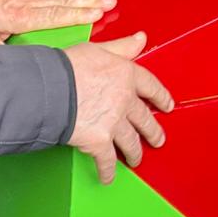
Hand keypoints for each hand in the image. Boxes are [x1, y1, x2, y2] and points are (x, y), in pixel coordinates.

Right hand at [64, 32, 173, 183]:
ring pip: (131, 142)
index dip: (161, 97)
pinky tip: (109, 177)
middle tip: (158, 139)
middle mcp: (125, 100)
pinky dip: (108, 171)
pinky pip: (107, 161)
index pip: (151, 86)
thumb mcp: (97, 48)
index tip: (167, 106)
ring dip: (135, 153)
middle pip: (144, 119)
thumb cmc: (67, 66)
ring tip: (136, 159)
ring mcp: (114, 123)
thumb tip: (141, 39)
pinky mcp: (100, 142)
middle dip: (153, 131)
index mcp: (126, 75)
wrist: (50, 88)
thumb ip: (122, 46)